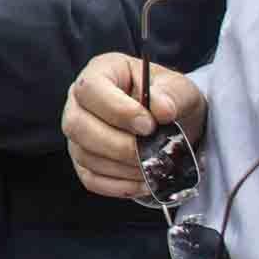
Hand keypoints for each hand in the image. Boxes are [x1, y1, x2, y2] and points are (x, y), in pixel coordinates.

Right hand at [63, 51, 207, 199]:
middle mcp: (79, 102)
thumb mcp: (180, 88)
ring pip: (84, 154)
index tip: (149, 125)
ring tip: (153, 167)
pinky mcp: (84, 161)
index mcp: (101, 72)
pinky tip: (145, 182)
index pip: (91, 88)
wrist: (173, 122)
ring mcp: (78, 133)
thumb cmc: (170, 98)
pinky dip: (119, 185)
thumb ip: (173, 95)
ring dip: (122, 167)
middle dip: (118, 144)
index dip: (117, 110)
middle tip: (152, 152)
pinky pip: (91, 178)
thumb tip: (162, 110)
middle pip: (78, 125)